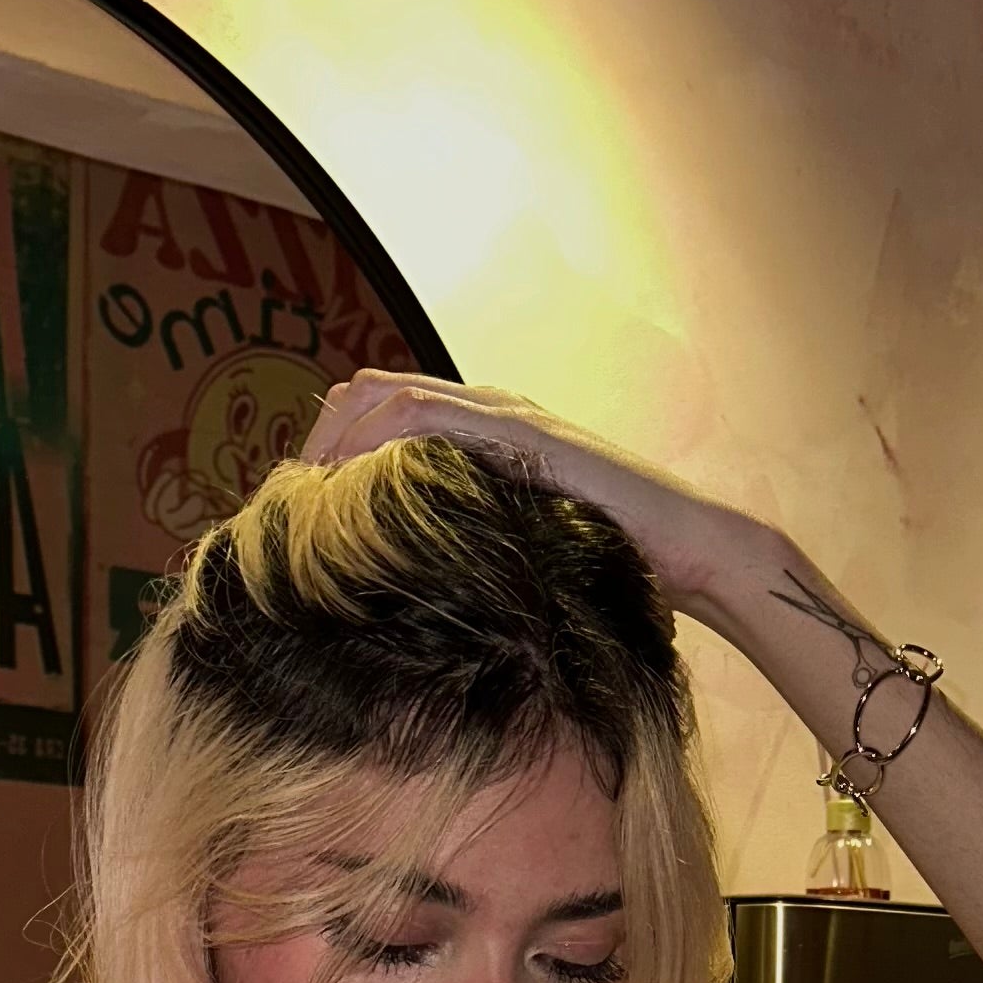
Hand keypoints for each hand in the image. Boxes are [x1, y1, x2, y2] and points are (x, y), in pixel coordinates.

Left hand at [297, 373, 769, 619]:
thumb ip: (469, 545)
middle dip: (315, 442)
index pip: (376, 411)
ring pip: (385, 396)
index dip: (326, 451)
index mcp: (482, 433)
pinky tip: (353, 490)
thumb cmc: (615, 563)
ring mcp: (505, 415)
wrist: (692, 550)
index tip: (298, 511)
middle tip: (289, 507)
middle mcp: (487, 409)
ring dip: (334, 443)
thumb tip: (409, 591)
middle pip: (364, 391)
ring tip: (307, 499)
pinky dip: (378, 443)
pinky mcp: (523, 434)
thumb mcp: (519, 550)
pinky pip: (430, 419)